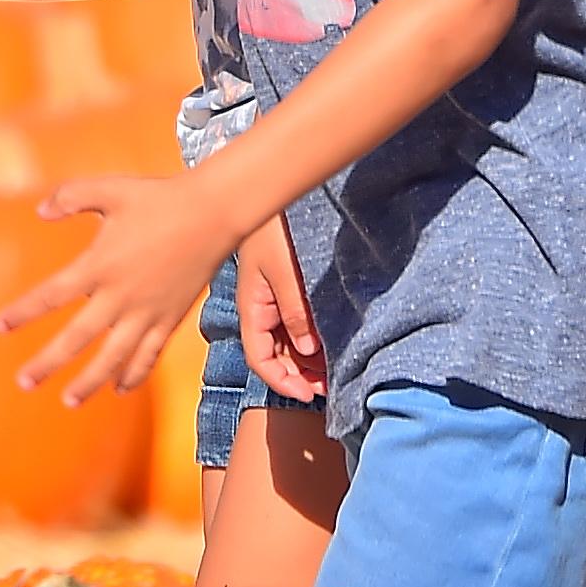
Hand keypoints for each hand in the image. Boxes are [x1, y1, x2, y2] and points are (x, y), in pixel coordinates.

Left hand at [0, 171, 230, 406]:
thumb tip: (40, 211)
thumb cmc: (157, 198)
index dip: (24, 311)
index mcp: (101, 264)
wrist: (212, 213)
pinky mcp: (170, 318)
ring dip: (89, 381)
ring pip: (114, 357)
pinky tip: (119, 388)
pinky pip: (149, 355)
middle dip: (48, 362)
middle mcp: (121, 295)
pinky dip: (134, 375)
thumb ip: (71, 196)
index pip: (53, 294)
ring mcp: (147, 311)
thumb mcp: (109, 189)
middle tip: (23, 383)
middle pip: (78, 338)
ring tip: (68, 401)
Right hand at [236, 214, 326, 402]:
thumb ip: (296, 312)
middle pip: (273, 355)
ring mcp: (270, 300)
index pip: (260, 359)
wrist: (269, 192)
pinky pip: (293, 324)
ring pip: (285, 342)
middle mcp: (259, 309)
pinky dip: (308, 340)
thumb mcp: (285, 272)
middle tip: (329, 386)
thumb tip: (308, 351)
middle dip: (298, 375)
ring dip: (305, 360)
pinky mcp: (282, 289)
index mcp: (253, 308)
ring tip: (332, 370)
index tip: (308, 394)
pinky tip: (326, 344)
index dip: (281, 381)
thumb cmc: (272, 229)